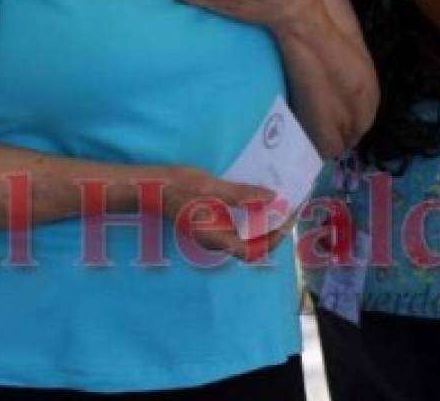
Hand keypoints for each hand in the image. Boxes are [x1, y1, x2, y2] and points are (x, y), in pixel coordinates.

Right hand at [162, 166, 292, 261]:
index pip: (253, 251)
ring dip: (264, 226)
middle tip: (289, 209)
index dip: (274, 240)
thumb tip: (271, 197)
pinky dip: (252, 219)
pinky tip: (257, 200)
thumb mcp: (210, 187)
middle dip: (274, 231)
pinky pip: (237, 229)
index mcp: (215, 237)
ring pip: (246, 239)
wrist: (150, 187)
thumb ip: (240, 194)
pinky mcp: (211, 226)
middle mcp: (216, 242)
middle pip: (252, 247)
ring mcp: (213, 235)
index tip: (287, 219)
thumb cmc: (177, 187)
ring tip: (278, 204)